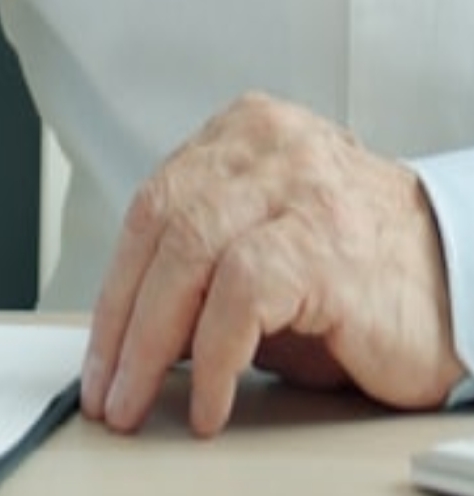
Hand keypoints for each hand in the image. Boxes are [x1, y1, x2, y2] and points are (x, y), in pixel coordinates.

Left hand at [80, 92, 463, 436]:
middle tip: (107, 390)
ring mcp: (298, 187)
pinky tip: (210, 401)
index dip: (115, 285)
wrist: (464, 284)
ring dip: (150, 343)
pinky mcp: (324, 241)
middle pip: (161, 224)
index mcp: (245, 135)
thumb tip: (129, 333)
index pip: (154, 203)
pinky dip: (213, 356)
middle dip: (121, 320)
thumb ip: (202, 267)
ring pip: (187, 253)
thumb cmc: (360, 274)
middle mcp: (268, 147)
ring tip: (138, 401)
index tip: (98, 352)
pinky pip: (240, 295)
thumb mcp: (267, 249)